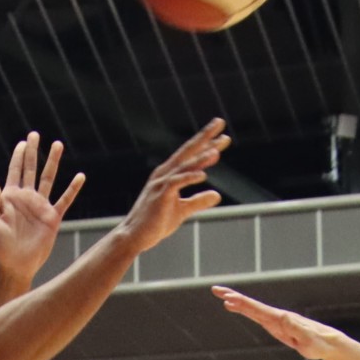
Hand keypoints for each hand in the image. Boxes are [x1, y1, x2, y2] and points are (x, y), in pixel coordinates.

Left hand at [0, 133, 84, 283]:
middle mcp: (26, 198)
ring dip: (53, 162)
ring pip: (48, 179)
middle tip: (35, 134)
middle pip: (31, 169)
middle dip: (33, 151)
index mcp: (10, 197)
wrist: (14, 265)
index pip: (15, 171)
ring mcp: (40, 207)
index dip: (18, 156)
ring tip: (58, 145)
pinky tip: (80, 176)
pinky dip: (72, 188)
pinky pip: (65, 200)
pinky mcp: (52, 218)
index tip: (22, 142)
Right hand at [115, 119, 227, 251]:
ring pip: (184, 165)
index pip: (191, 155)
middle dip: (205, 137)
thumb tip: (217, 195)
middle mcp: (164, 174)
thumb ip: (199, 201)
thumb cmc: (156, 223)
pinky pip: (176, 183)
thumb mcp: (182, 210)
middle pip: (188, 151)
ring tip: (216, 150)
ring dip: (200, 157)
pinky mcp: (160, 195)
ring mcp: (161, 183)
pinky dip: (189, 177)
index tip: (224, 135)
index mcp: (169, 175)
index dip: (207, 144)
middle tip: (220, 122)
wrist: (135, 236)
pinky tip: (203, 175)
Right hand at [212, 286, 341, 359]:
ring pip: (253, 309)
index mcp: (281, 318)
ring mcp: (276, 320)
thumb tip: (284, 317)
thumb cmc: (319, 343)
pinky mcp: (276, 326)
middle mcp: (277, 316)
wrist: (328, 343)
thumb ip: (297, 328)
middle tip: (216, 290)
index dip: (242, 303)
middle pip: (252, 305)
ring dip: (237, 303)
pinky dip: (245, 311)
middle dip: (234, 297)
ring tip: (222, 298)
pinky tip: (236, 308)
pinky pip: (257, 316)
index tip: (228, 298)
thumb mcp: (308, 338)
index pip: (258, 309)